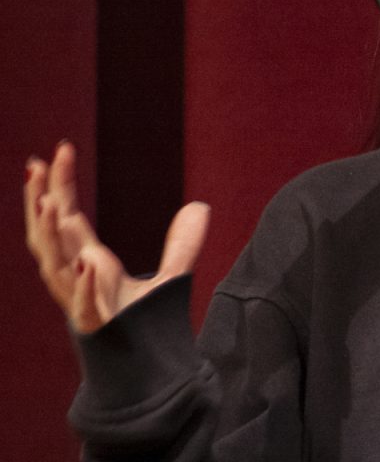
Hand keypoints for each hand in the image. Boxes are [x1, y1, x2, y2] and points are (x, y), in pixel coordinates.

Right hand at [24, 142, 209, 333]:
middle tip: (36, 165)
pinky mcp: (96, 328)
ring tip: (49, 204)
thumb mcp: (170, 275)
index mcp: (87, 262)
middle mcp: (76, 279)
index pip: (67, 218)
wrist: (143, 370)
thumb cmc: (143, 324)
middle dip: (39, 201)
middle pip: (49, 236)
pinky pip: (86, 306)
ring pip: (54, 267)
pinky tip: (89, 266)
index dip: (59, 186)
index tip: (57, 151)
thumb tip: (201, 206)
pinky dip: (85, 287)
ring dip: (50, 237)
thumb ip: (184, 242)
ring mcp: (80, 303)